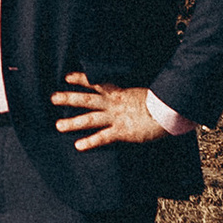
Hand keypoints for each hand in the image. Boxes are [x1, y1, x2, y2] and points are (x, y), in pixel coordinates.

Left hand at [53, 80, 169, 149]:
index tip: (66, 76)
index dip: (81, 79)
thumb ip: (131, 94)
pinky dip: (90, 142)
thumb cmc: (161, 102)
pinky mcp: (122, 131)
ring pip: (91, 119)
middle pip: (87, 99)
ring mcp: (117, 117)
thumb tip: (129, 94)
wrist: (170, 111)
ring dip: (73, 122)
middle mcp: (114, 103)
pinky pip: (103, 137)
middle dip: (69, 98)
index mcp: (120, 92)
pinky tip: (78, 146)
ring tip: (58, 126)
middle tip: (52, 98)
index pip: (96, 82)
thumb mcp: (143, 93)